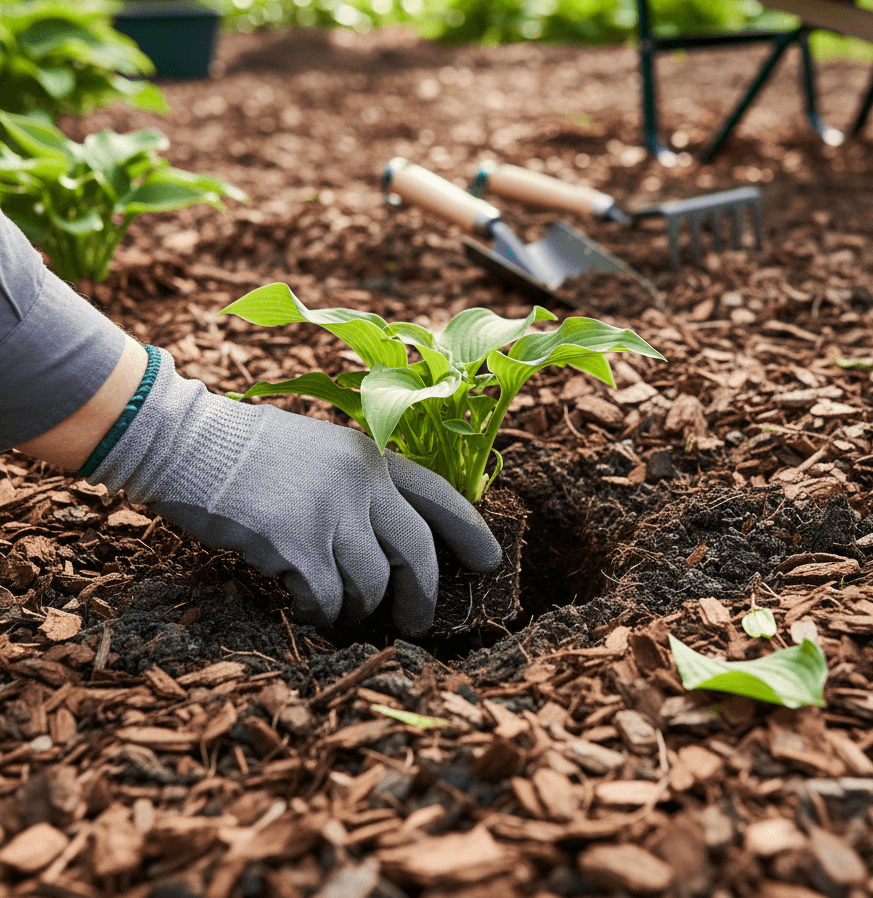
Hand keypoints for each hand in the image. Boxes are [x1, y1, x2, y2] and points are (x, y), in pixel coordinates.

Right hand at [88, 350, 501, 632]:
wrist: (187, 442)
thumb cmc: (245, 449)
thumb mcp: (319, 449)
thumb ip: (358, 484)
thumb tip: (387, 540)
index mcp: (371, 455)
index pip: (440, 495)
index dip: (471, 531)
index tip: (491, 562)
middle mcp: (361, 482)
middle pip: (417, 553)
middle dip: (423, 596)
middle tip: (418, 624)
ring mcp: (331, 512)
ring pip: (373, 584)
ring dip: (361, 609)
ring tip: (344, 613)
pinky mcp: (296, 545)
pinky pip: (327, 599)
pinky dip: (321, 612)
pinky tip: (306, 607)